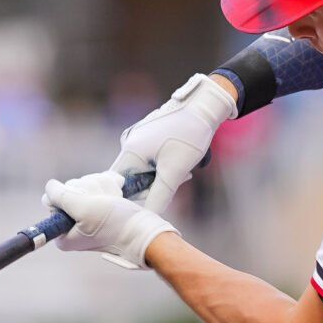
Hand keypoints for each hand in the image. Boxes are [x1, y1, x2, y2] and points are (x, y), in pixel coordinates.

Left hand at [45, 171, 175, 270]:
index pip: (52, 199)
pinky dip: (109, 187)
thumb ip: (62, 197)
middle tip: (103, 203)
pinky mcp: (101, 208)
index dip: (69, 193)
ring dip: (102, 188)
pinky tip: (117, 194)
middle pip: (70, 189)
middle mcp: (72, 225)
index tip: (85, 202)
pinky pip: (98, 186)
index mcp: (63, 232)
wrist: (146, 232)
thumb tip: (50, 186)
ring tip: (113, 201)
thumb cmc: (116, 224)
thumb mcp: (84, 209)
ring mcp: (87, 216)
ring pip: (85, 185)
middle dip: (90, 190)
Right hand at [112, 74, 235, 214]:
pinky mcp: (147, 137)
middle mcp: (128, 144)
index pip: (118, 186)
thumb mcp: (175, 171)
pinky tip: (179, 163)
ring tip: (183, 171)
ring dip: (161, 178)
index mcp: (130, 151)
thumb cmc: (189, 135)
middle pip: (131, 180)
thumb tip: (147, 217)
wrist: (204, 105)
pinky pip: (149, 160)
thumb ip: (159, 197)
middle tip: (176, 182)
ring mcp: (137, 139)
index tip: (153, 199)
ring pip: (143, 171)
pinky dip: (163, 167)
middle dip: (153, 187)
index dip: (132, 199)